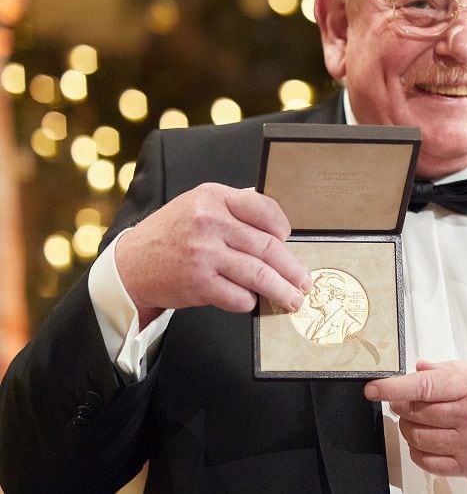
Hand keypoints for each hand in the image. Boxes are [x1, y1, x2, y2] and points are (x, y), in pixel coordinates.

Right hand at [115, 183, 311, 327]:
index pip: (263, 208)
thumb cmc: (169, 234)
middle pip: (267, 246)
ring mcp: (204, 254)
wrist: (130, 265)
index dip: (283, 226)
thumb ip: (233, 205)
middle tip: (305, 280)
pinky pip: (238, 296)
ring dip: (281, 290)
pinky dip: (250, 301)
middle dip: (292, 268)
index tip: (290, 240)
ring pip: (258, 274)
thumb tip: (272, 216)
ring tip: (293, 298)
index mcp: (213, 197)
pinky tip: (253, 301)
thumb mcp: (196, 204)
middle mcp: (209, 222)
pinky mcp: (198, 283)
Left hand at [364, 360, 466, 484]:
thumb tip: (421, 369)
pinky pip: (430, 462)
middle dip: (402, 406)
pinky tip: (423, 442)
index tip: (374, 388)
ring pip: (419, 437)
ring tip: (414, 420)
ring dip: (408, 428)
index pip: (423, 386)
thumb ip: (452, 370)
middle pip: (416, 412)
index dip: (393, 387)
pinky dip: (419, 451)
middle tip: (403, 400)